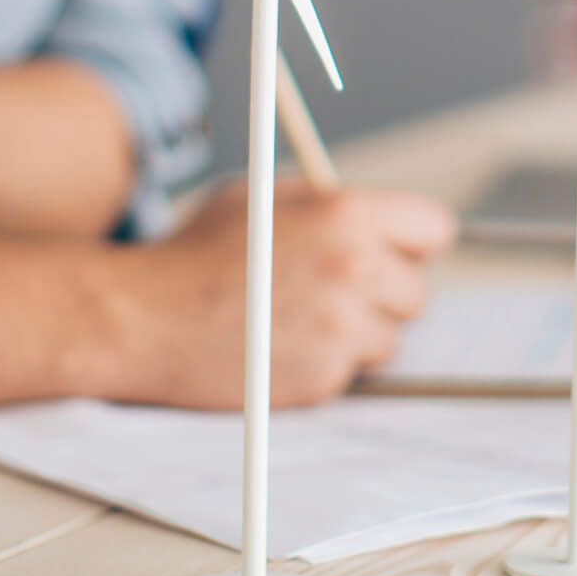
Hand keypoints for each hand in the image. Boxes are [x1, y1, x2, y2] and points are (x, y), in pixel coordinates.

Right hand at [105, 179, 457, 407]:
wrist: (143, 318)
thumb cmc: (196, 253)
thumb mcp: (264, 198)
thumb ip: (327, 203)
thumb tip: (377, 218)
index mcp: (347, 214)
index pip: (432, 230)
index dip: (409, 242)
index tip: (393, 252)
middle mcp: (355, 269)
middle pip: (415, 292)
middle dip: (382, 292)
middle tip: (335, 291)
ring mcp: (342, 328)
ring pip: (388, 338)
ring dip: (355, 334)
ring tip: (295, 319)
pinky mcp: (325, 378)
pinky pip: (350, 372)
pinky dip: (325, 364)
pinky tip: (279, 346)